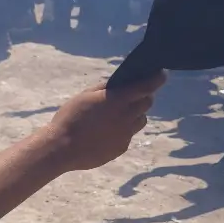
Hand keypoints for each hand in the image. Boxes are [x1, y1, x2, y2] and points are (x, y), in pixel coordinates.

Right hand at [44, 75, 163, 171]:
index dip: (157, 78)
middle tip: (132, 96)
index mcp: (118, 100)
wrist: (62, 148)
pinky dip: (123, 130)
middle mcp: (127, 117)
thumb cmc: (70, 117)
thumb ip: (105, 88)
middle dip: (143, 97)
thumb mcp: (85, 95)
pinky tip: (106, 132)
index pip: (147, 86)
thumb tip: (119, 85)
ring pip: (140, 120)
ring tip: (118, 115)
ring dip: (135, 114)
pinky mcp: (121, 148)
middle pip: (147, 103)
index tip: (161, 74)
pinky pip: (128, 135)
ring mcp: (126, 134)